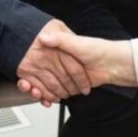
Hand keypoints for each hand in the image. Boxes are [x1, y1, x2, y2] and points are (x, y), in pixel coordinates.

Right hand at [17, 33, 135, 103]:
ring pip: (46, 84)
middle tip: (27, 86)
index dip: (33, 65)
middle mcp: (58, 60)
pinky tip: (45, 99)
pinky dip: (48, 97)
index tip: (25, 67)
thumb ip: (59, 40)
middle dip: (36, 82)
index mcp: (57, 48)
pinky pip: (53, 91)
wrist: (112, 63)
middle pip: (43, 74)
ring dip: (40, 91)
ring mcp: (62, 72)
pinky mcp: (68, 83)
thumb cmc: (96, 50)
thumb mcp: (76, 42)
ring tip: (35, 93)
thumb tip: (42, 37)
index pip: (41, 59)